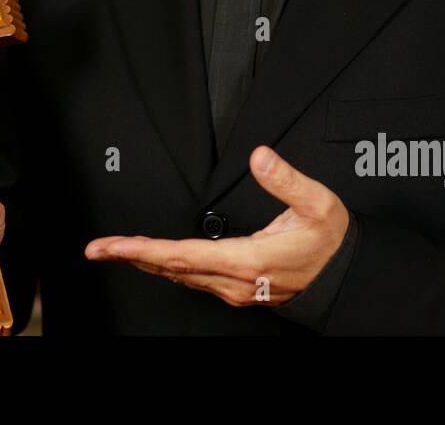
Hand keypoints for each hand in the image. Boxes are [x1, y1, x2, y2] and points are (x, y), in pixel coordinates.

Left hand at [84, 146, 348, 306]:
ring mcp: (234, 287)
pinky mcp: (237, 287)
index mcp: (249, 259)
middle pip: (172, 268)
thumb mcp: (318, 204)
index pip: (183, 254)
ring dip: (147, 261)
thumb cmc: (331, 244)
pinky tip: (156, 258)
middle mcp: (235, 279)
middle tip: (97, 248)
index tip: (113, 245)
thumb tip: (260, 156)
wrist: (346, 277)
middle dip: (132, 256)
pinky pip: (193, 277)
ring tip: (118, 248)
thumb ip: (287, 179)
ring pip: (180, 275)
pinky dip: (168, 265)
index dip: (143, 250)